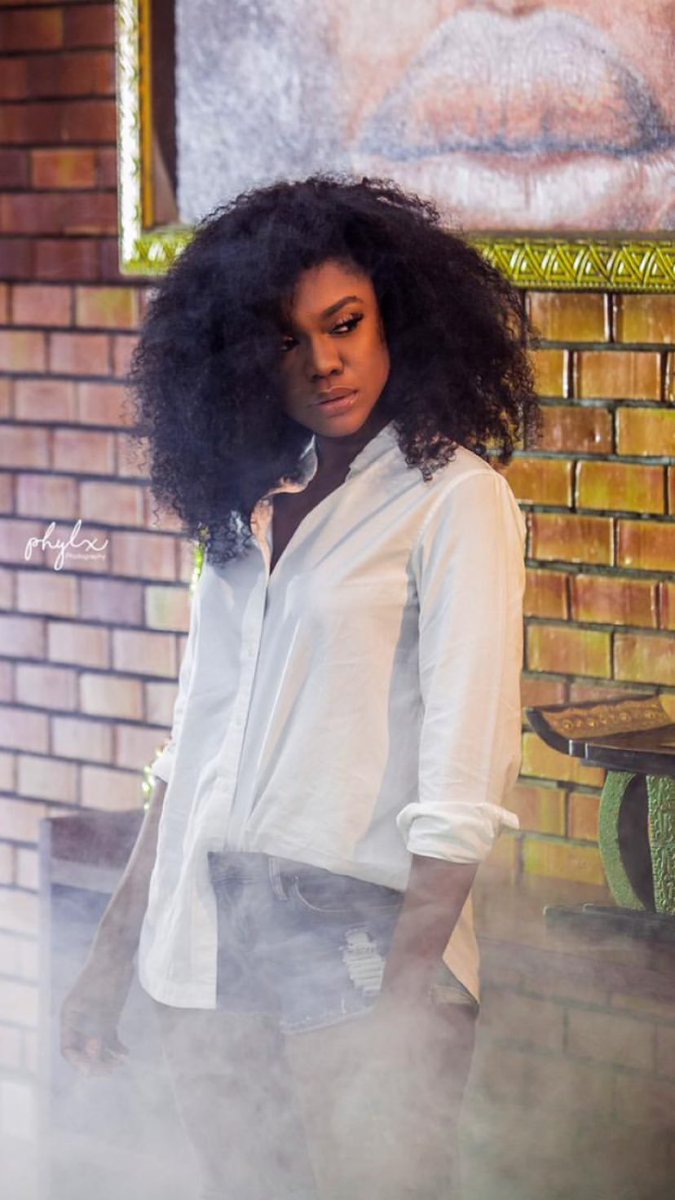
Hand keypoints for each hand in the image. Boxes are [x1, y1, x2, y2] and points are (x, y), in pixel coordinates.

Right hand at [60, 952, 133, 1076]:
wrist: (116, 956)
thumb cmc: (104, 977)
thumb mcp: (100, 1005)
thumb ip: (97, 1030)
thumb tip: (96, 1055)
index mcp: (69, 1018)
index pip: (68, 1049)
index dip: (79, 1062)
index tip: (92, 1069)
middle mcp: (79, 1022)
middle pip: (83, 1052)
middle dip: (96, 1062)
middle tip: (111, 1068)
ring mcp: (94, 1020)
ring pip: (97, 1048)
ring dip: (107, 1058)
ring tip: (121, 1062)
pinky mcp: (108, 1018)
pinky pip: (109, 1040)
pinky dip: (117, 1049)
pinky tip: (126, 1053)